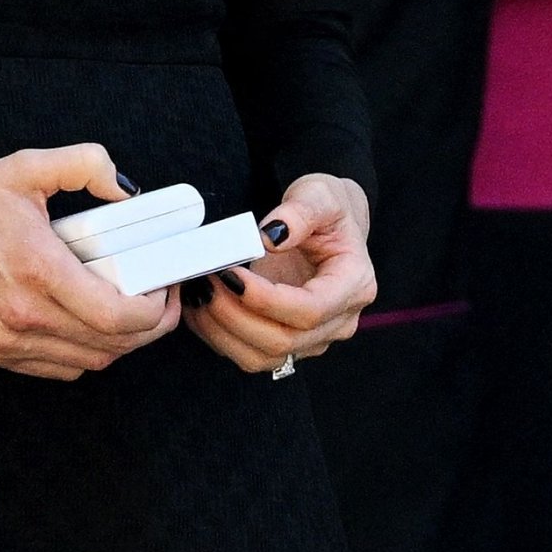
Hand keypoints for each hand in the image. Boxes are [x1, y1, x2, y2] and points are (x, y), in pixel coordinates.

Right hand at [0, 143, 181, 380]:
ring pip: (91, 362)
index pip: (119, 316)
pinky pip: (62, 367)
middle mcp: (25, 315)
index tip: (167, 285)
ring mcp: (9, 340)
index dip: (157, 309)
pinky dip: (87, 352)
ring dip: (121, 342)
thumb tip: (128, 189)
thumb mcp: (26, 167)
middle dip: (151, 326)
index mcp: (38, 269)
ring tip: (132, 308)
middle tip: (162, 297)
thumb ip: (85, 165)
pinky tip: (91, 322)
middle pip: (114, 345)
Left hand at [181, 173, 375, 374]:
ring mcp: (314, 338)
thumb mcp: (319, 194)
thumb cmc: (328, 208)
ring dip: (223, 331)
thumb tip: (270, 237)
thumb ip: (298, 212)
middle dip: (235, 315)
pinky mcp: (289, 342)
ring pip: (264, 357)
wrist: (330, 223)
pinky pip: (251, 354)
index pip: (309, 310)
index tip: (231, 274)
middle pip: (284, 340)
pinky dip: (219, 336)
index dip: (265, 300)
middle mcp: (338, 321)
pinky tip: (199, 308)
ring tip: (199, 294)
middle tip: (205, 281)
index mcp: (353, 286)